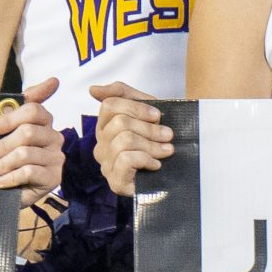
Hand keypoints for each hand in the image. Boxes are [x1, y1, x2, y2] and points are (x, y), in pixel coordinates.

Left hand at [0, 77, 62, 193]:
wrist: (11, 190)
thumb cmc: (8, 156)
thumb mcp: (9, 130)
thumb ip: (22, 106)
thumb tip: (54, 80)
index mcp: (44, 123)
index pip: (34, 110)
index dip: (8, 118)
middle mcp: (54, 138)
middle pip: (28, 132)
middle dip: (1, 145)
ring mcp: (56, 158)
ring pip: (26, 153)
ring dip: (1, 164)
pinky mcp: (55, 177)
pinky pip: (29, 172)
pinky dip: (9, 177)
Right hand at [91, 80, 171, 195]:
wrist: (178, 174)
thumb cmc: (160, 142)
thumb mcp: (146, 112)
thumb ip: (123, 94)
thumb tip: (93, 89)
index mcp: (105, 127)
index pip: (110, 105)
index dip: (136, 107)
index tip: (157, 116)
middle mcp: (101, 145)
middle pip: (119, 123)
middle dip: (150, 129)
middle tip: (168, 136)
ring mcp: (106, 165)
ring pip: (124, 141)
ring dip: (151, 145)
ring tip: (167, 150)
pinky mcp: (116, 182)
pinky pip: (126, 160)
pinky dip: (146, 159)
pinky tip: (156, 165)